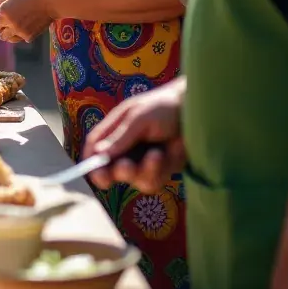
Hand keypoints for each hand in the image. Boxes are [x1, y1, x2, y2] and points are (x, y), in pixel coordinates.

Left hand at [0, 0, 52, 42]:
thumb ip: (2, 2)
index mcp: (3, 12)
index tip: (3, 14)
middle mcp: (10, 24)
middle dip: (1, 27)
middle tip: (9, 19)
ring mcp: (20, 32)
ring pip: (8, 38)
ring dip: (10, 32)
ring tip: (18, 23)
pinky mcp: (30, 36)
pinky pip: (21, 39)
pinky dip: (21, 34)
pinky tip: (27, 25)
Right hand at [84, 77, 186, 191]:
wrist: (197, 112)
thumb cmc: (164, 106)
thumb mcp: (139, 117)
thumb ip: (121, 137)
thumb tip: (98, 153)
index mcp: (115, 129)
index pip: (94, 147)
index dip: (90, 161)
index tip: (93, 171)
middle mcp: (126, 147)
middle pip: (110, 170)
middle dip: (118, 171)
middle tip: (127, 166)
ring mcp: (142, 161)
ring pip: (133, 180)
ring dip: (144, 170)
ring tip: (157, 155)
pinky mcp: (160, 171)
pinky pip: (152, 182)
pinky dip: (159, 170)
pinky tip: (167, 154)